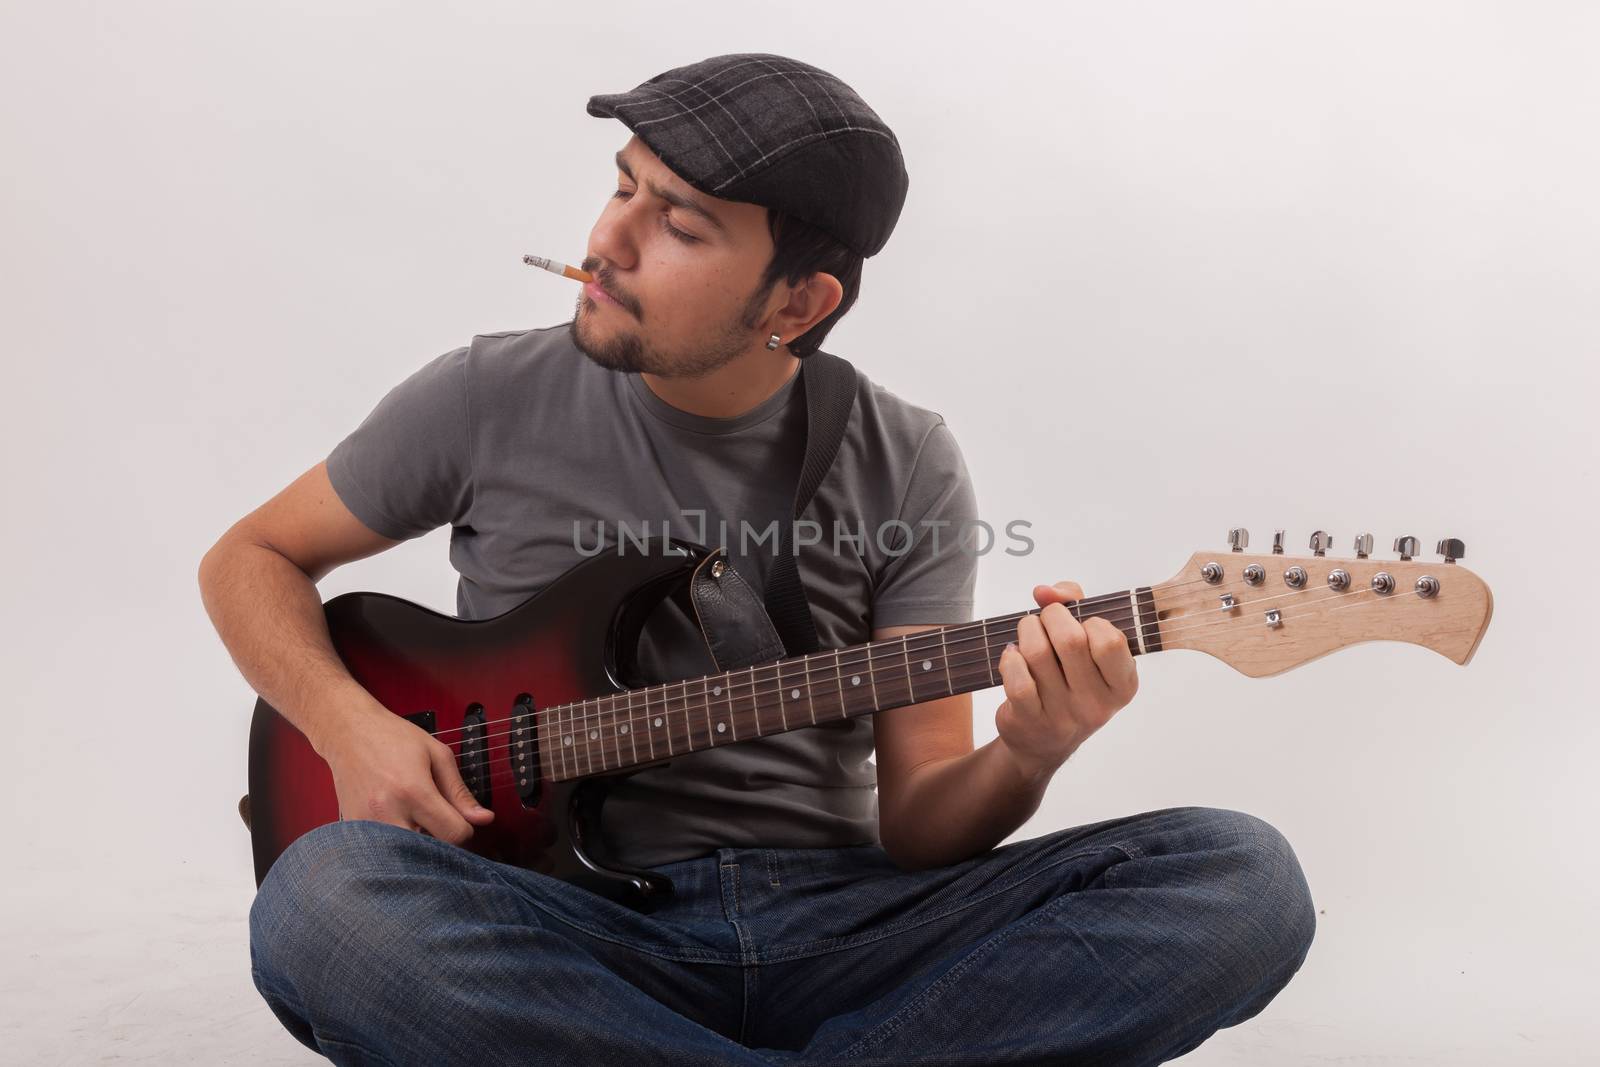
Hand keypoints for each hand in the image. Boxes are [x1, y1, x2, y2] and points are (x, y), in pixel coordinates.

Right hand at [318, 699, 494, 844]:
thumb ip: (460, 792)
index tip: (460, 819)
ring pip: (404, 857)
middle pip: (428, 853)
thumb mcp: (437, 755)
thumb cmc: (393, 738)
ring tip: (417, 819)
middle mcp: (387, 812)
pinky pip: (383, 851)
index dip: (465, 829)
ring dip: (418, 846)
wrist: (348, 732)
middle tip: (439, 822)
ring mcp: (367, 824)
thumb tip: (484, 819)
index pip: (453, 834)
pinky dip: (396, 843)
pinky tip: (399, 820)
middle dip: (440, 843)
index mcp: (413, 791)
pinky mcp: (353, 829)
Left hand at [995, 580, 1139, 783]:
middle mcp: (1097, 704)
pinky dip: (1010, 658)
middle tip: (1046, 619)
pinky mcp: (1030, 721)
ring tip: (1028, 632)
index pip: (1111, 640)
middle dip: (1051, 616)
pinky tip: (1013, 656)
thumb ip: (1075, 604)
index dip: (1089, 620)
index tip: (1081, 623)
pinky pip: (1017, 679)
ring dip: (1027, 630)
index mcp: (1122, 684)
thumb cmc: (1070, 681)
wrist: (1043, 742)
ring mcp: (1063, 716)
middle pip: (1070, 640)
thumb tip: (1045, 591)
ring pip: (1037, 653)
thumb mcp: (1088, 647)